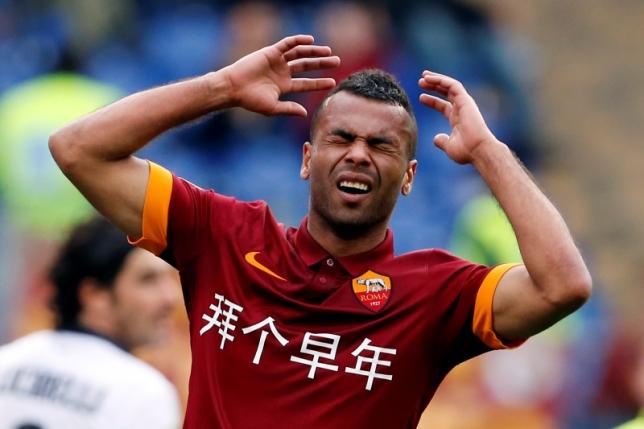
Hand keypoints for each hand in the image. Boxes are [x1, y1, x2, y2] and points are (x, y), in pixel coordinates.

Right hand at [222, 34, 339, 116]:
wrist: (233, 88)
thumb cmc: (250, 100)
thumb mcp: (272, 107)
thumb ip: (289, 108)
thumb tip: (305, 113)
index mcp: (283, 86)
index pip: (306, 83)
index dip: (319, 83)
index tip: (333, 82)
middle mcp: (282, 72)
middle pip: (306, 66)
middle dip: (321, 63)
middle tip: (337, 61)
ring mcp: (277, 61)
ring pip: (300, 54)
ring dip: (314, 52)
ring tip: (328, 52)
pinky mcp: (270, 52)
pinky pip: (287, 44)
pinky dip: (298, 41)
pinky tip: (311, 40)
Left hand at [419, 70, 497, 163]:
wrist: (478, 150)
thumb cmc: (466, 152)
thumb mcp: (449, 147)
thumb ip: (442, 141)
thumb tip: (436, 138)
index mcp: (457, 119)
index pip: (444, 106)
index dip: (432, 101)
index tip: (421, 97)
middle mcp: (461, 110)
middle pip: (446, 93)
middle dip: (434, 86)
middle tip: (420, 81)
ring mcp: (464, 104)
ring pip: (449, 86)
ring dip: (436, 80)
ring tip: (423, 76)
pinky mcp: (466, 100)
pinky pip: (453, 85)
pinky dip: (441, 80)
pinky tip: (429, 78)